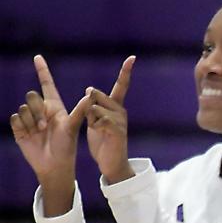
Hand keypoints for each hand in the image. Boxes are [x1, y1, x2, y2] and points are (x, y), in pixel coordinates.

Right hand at [10, 55, 86, 184]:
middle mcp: (41, 110)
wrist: (54, 164)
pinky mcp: (19, 128)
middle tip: (44, 125)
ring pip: (23, 107)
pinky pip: (15, 118)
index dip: (42, 71)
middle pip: (32, 95)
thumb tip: (90, 95)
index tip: (38, 57)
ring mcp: (29, 119)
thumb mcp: (73, 127)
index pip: (47, 84)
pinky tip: (29, 135)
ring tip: (40, 132)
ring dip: (31, 120)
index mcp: (55, 106)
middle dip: (36, 109)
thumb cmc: (66, 146)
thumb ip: (80, 110)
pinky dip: (21, 126)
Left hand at [85, 56, 135, 183]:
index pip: (121, 86)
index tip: (132, 58)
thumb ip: (92, 106)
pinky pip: (99, 118)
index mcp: (116, 107)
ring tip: (96, 131)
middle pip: (96, 94)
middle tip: (93, 123)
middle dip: (87, 106)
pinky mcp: (117, 129)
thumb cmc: (102, 143)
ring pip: (95, 107)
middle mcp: (121, 110)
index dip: (126, 71)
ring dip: (89, 119)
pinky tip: (99, 133)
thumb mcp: (95, 121)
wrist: (111, 164)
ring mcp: (121, 120)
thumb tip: (90, 89)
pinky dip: (94, 125)